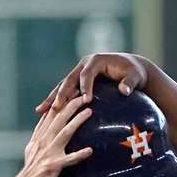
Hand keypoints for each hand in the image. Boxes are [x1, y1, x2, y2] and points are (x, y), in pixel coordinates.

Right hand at [11, 95, 93, 176]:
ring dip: (77, 121)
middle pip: (58, 118)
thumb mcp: (32, 147)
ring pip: (64, 133)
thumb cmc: (31, 170)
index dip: (61, 101)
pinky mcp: (53, 166)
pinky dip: (79, 155)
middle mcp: (43, 141)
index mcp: (39, 136)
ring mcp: (48, 153)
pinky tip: (89, 150)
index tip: (72, 89)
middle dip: (71, 104)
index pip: (51, 114)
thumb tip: (45, 122)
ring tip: (89, 112)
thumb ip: (40, 134)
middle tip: (84, 94)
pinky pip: (69, 159)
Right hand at [36, 53, 153, 113]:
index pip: (87, 75)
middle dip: (61, 94)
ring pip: (62, 86)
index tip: (85, 101)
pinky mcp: (77, 81)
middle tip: (55, 108)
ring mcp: (78, 72)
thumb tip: (124, 91)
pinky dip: (55, 102)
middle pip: (69, 80)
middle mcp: (84, 65)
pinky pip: (64, 92)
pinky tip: (46, 114)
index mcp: (95, 61)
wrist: (131, 67)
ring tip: (40, 111)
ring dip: (52, 99)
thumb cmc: (134, 72)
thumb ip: (129, 83)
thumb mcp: (135, 76)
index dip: (85, 87)